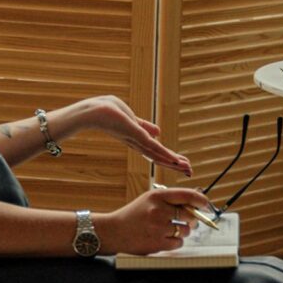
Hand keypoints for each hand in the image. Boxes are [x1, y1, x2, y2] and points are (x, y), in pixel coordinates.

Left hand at [72, 96, 189, 173]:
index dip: (169, 157)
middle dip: (174, 164)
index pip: (155, 151)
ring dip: (173, 162)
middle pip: (158, 156)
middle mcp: (137, 143)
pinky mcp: (135, 135)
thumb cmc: (107, 111)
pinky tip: (175, 160)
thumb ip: (145, 126)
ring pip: (158, 154)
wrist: (93, 111)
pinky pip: (153, 147)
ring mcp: (136, 141)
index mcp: (136, 139)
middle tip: (190, 172)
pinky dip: (165, 154)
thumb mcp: (131, 118)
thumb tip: (159, 132)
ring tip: (187, 169)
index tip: (182, 163)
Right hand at [96, 186, 211, 255]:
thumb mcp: (149, 199)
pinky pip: (178, 243)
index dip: (201, 200)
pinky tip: (165, 238)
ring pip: (186, 230)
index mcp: (157, 196)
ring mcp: (158, 228)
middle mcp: (158, 211)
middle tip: (188, 220)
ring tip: (170, 229)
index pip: (187, 195)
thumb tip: (196, 202)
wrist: (114, 231)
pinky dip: (175, 241)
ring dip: (183, 231)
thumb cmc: (134, 215)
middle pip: (190, 215)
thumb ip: (170, 199)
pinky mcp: (157, 243)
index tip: (206, 205)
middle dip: (192, 218)